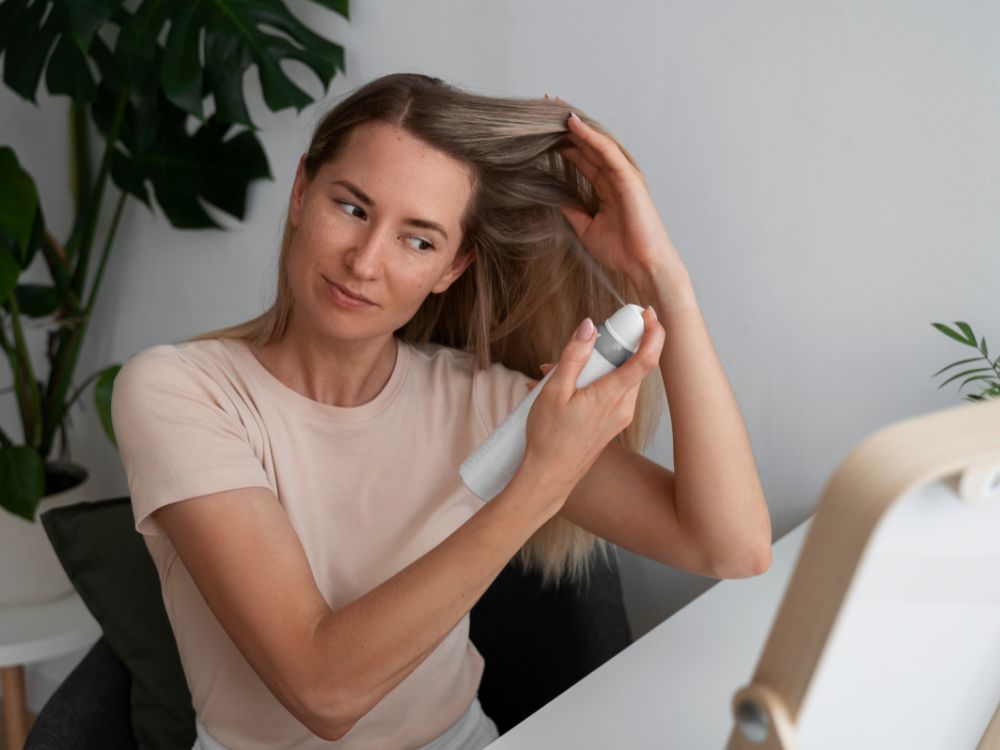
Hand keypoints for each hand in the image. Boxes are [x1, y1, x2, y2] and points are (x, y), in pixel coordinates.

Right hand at [519, 307, 663, 499]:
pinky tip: (563, 386)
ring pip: (619, 377)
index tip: (648, 313)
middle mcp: (623, 406)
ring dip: (595, 365)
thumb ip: (573, 356)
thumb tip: (588, 327)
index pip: (647, 359)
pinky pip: (611, 391)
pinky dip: (593, 381)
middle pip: (631, 363)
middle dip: (610, 346)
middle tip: (583, 343)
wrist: (549, 477)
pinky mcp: (613, 422)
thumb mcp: (554, 391)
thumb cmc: (548, 438)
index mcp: (611, 396)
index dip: (653, 333)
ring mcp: (620, 416)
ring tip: (555, 372)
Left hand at [557, 108, 680, 280]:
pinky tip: (573, 123)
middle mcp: (614, 176)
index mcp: (606, 186)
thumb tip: (552, 197)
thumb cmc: (621, 250)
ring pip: (595, 141)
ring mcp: (622, 174)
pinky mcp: (628, 177)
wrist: (643, 264)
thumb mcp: (585, 228)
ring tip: (553, 105)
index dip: (562, 142)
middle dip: (565, 126)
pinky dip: (590, 135)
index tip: (540, 131)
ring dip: (575, 123)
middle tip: (543, 106)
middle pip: (587, 143)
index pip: (581, 157)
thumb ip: (572, 210)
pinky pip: (607, 151)